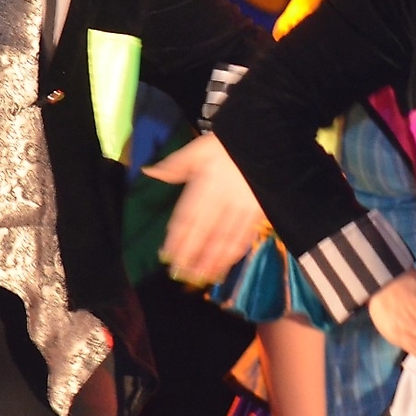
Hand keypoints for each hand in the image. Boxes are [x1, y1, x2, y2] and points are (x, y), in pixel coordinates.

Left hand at [145, 132, 265, 285]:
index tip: (167, 255)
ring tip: (199, 276)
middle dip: (191, 255)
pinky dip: (233, 253)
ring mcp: (241, 208)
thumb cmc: (229, 143)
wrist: (266, 139)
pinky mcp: (258, 213)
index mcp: (204, 185)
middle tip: (180, 274)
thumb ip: (174, 164)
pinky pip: (244, 236)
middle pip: (203, 233)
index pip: (187, 217)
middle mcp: (221, 200)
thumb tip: (149, 171)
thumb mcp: (198, 149)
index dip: (177, 238)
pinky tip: (225, 264)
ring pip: (223, 239)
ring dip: (211, 260)